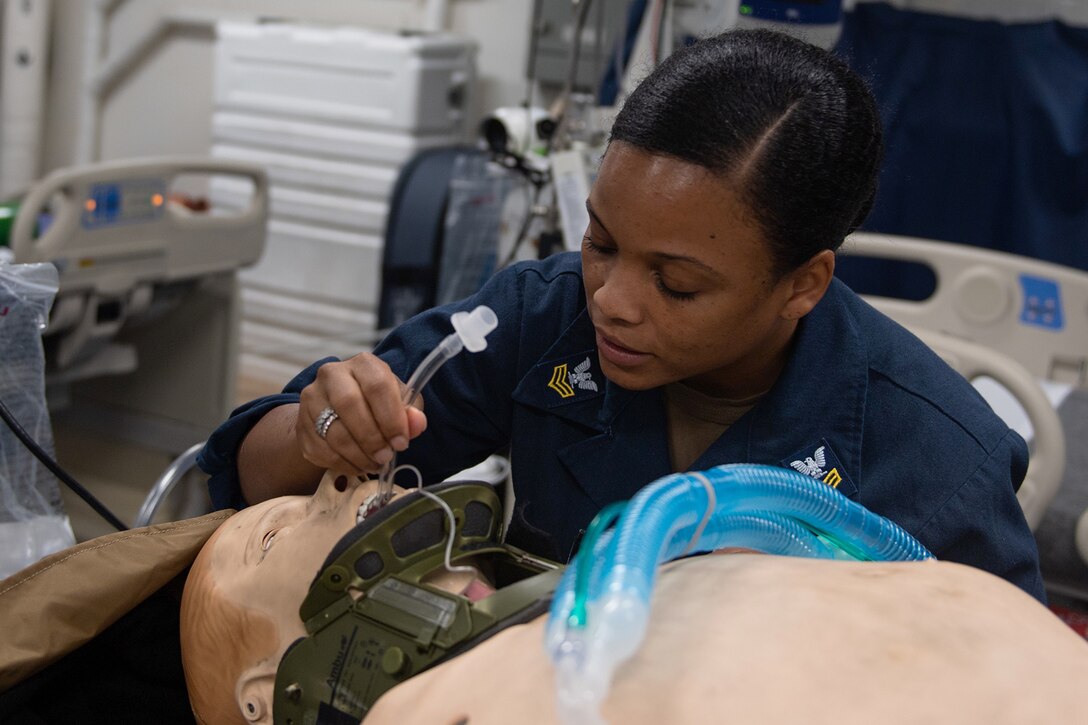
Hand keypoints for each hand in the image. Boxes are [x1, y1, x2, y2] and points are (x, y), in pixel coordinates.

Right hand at [297, 353, 427, 473]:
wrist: (338, 410)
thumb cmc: (376, 403)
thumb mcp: (399, 402)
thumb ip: (411, 412)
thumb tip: (417, 423)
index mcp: (362, 364)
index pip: (377, 385)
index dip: (391, 417)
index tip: (401, 442)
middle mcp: (332, 374)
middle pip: (349, 404)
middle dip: (372, 437)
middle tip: (385, 457)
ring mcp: (312, 398)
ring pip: (333, 432)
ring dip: (358, 455)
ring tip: (375, 464)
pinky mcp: (301, 424)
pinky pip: (321, 450)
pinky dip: (343, 464)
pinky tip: (358, 465)